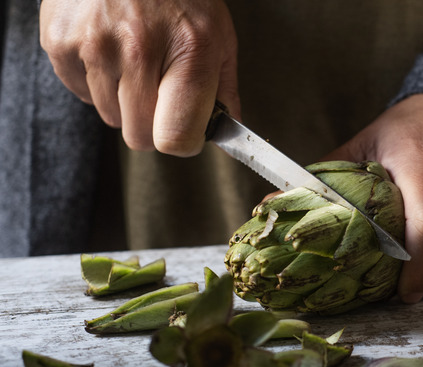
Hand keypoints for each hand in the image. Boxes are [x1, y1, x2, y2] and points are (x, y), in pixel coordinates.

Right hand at [39, 0, 239, 155]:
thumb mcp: (218, 36)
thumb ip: (223, 89)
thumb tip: (228, 131)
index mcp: (189, 51)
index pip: (176, 138)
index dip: (183, 142)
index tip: (186, 130)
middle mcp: (139, 49)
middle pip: (139, 136)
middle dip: (153, 125)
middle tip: (160, 92)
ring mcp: (95, 46)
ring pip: (110, 117)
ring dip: (124, 102)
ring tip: (135, 61)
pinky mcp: (61, 42)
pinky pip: (81, 94)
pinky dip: (97, 83)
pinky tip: (110, 52)